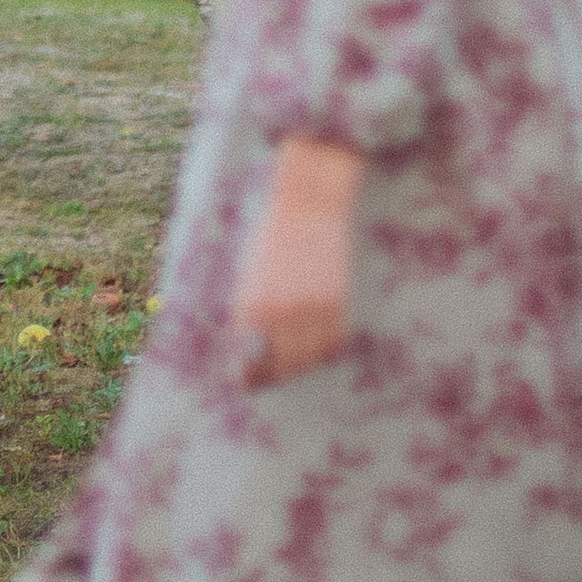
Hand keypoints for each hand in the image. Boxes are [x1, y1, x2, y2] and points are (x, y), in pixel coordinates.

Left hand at [232, 137, 361, 388]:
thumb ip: (246, 307)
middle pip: (281, 367)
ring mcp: (314, 308)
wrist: (310, 197)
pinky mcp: (338, 300)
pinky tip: (317, 346)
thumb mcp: (248, 269)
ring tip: (293, 363)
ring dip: (301, 366)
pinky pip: (335, 343)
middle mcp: (282, 312)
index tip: (245, 383)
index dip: (247, 376)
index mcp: (252, 303)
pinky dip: (326, 351)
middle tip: (268, 381)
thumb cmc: (272, 229)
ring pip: (310, 359)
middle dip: (273, 377)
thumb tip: (243, 341)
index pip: (248, 358)